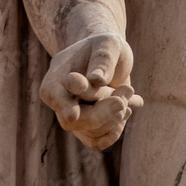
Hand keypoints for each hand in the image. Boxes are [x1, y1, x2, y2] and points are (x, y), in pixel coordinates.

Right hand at [40, 33, 143, 149]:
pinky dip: (116, 128)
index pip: (55, 97)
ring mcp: (73, 117)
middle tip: (127, 91)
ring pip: (91, 132)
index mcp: (55, 79)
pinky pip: (98, 141)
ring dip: (115, 115)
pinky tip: (130, 106)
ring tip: (128, 90)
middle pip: (75, 120)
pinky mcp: (88, 128)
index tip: (73, 114)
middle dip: (104, 110)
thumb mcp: (108, 44)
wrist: (110, 58)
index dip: (64, 106)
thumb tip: (96, 79)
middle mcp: (60, 102)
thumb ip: (103, 59)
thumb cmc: (105, 46)